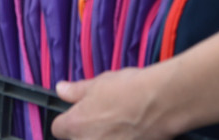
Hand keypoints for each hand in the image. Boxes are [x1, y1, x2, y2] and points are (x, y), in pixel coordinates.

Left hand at [52, 68, 172, 139]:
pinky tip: (131, 133)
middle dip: (86, 133)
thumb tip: (60, 89)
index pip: (58, 129)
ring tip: (119, 126)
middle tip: (103, 119)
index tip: (78, 115)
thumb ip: (76, 91)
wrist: (161, 103)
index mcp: (76, 125)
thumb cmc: (128, 90)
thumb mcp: (98, 83)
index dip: (68, 121)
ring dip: (103, 137)